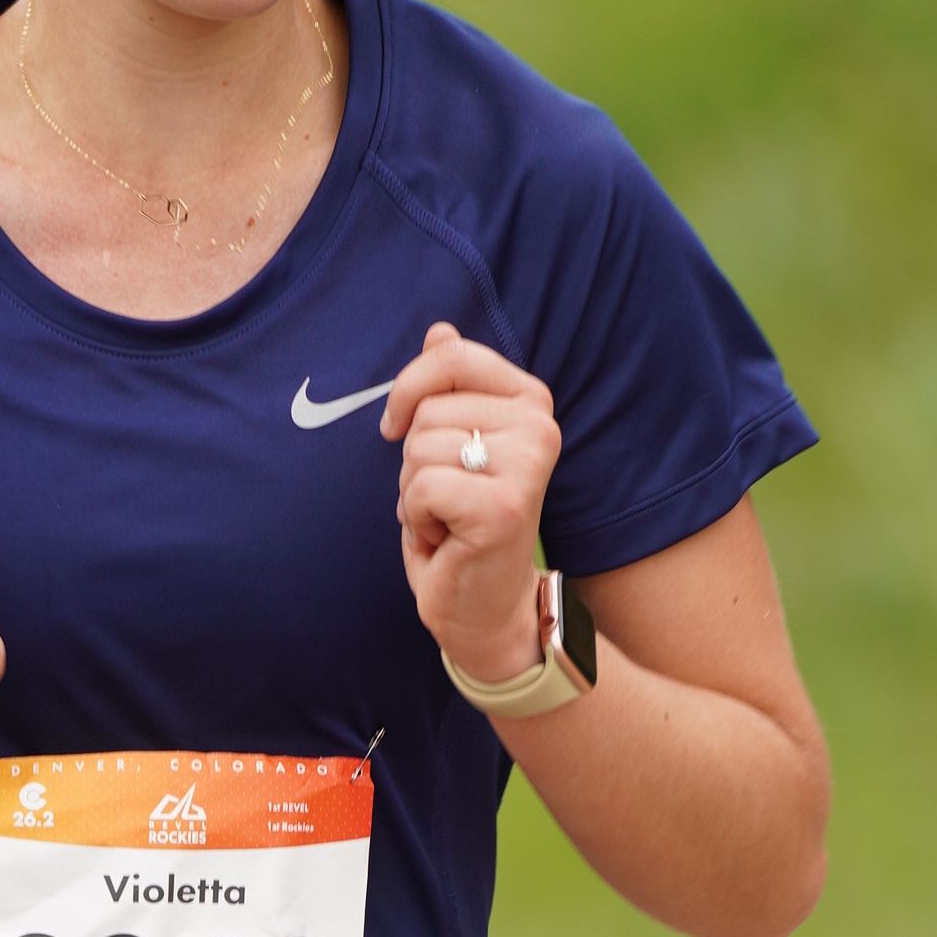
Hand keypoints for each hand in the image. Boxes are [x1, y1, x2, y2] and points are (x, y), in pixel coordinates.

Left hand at [383, 323, 562, 686]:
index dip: (408, 389)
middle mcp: (539, 427)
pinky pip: (421, 488)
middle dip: (414, 460)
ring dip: (415, 493)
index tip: (397, 427)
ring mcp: (526, 467)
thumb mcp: (451, 446)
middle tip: (445, 499)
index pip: (450, 354)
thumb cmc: (461, 524)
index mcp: (531, 401)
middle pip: (427, 409)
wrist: (483, 607)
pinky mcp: (502, 508)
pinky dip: (418, 519)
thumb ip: (450, 387)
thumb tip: (439, 329)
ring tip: (447, 519)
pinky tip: (446, 539)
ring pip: (419, 450)